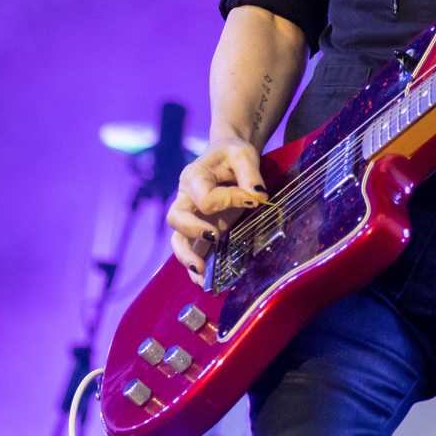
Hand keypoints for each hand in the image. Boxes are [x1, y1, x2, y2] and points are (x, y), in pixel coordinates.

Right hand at [167, 136, 268, 285]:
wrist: (228, 155)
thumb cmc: (233, 153)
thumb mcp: (243, 154)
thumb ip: (250, 173)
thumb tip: (258, 196)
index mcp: (193, 177)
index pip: (206, 197)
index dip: (230, 200)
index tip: (254, 198)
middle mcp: (185, 198)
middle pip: (176, 219)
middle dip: (193, 232)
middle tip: (215, 237)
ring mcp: (190, 216)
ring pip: (178, 239)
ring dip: (188, 257)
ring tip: (202, 274)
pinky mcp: (199, 228)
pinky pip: (191, 248)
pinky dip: (196, 264)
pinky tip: (207, 281)